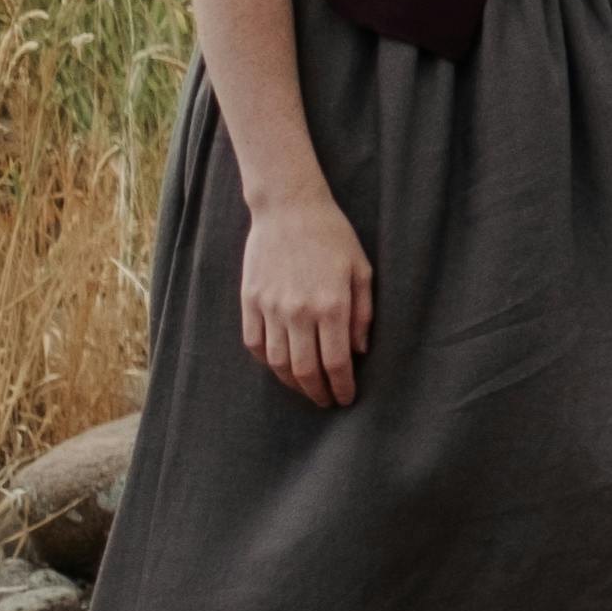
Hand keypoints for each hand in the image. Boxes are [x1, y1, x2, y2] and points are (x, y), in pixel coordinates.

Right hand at [238, 177, 372, 406]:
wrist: (289, 209)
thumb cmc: (333, 237)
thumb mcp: (361, 271)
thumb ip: (362, 314)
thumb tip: (359, 352)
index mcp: (332, 306)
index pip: (336, 362)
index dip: (341, 387)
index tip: (346, 398)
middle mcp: (299, 312)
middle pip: (305, 370)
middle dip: (317, 392)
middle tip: (326, 401)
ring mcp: (270, 307)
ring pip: (277, 363)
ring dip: (292, 383)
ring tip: (305, 388)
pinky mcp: (249, 301)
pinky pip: (255, 344)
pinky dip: (267, 362)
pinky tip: (280, 366)